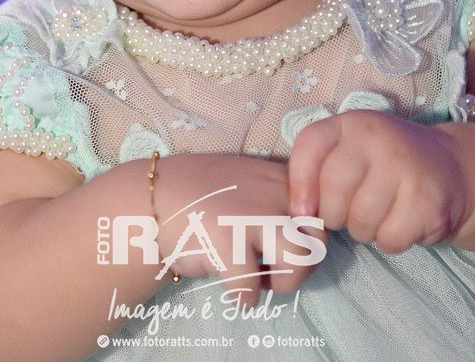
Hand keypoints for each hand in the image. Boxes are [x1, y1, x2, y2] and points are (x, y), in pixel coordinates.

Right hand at [154, 154, 325, 303]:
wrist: (151, 199)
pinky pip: (253, 291)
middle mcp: (271, 191)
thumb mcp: (249, 180)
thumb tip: (310, 233)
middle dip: (300, 265)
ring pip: (301, 262)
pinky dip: (242, 298)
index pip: (324, 212)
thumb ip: (280, 199)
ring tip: (258, 278)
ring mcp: (251, 215)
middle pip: (319, 240)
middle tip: (272, 267)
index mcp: (279, 177)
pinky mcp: (228, 243)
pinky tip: (226, 282)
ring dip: (281, 283)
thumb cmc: (200, 194)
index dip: (309, 237)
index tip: (284, 243)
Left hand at [288, 111, 471, 252]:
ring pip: (360, 221)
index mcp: (352, 123)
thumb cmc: (384, 164)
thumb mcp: (350, 150)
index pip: (310, 145)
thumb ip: (318, 169)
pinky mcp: (428, 200)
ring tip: (379, 213)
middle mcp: (378, 137)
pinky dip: (391, 241)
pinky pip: (389, 239)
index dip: (300, 183)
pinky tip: (402, 221)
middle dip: (333, 215)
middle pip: (333, 191)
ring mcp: (406, 167)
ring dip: (363, 230)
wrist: (451, 168)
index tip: (303, 209)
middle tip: (349, 211)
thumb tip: (299, 215)